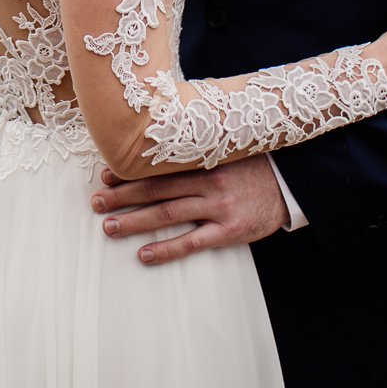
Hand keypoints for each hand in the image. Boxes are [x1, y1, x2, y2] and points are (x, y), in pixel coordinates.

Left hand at [89, 155, 287, 265]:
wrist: (291, 185)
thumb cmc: (252, 165)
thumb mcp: (226, 147)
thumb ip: (197, 145)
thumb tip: (164, 133)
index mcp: (203, 160)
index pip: (158, 166)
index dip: (130, 172)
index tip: (105, 175)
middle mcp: (206, 182)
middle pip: (156, 190)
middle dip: (122, 197)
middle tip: (96, 203)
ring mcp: (217, 207)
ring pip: (167, 214)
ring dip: (135, 221)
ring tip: (109, 227)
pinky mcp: (229, 231)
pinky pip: (192, 242)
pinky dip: (166, 249)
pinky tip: (144, 254)